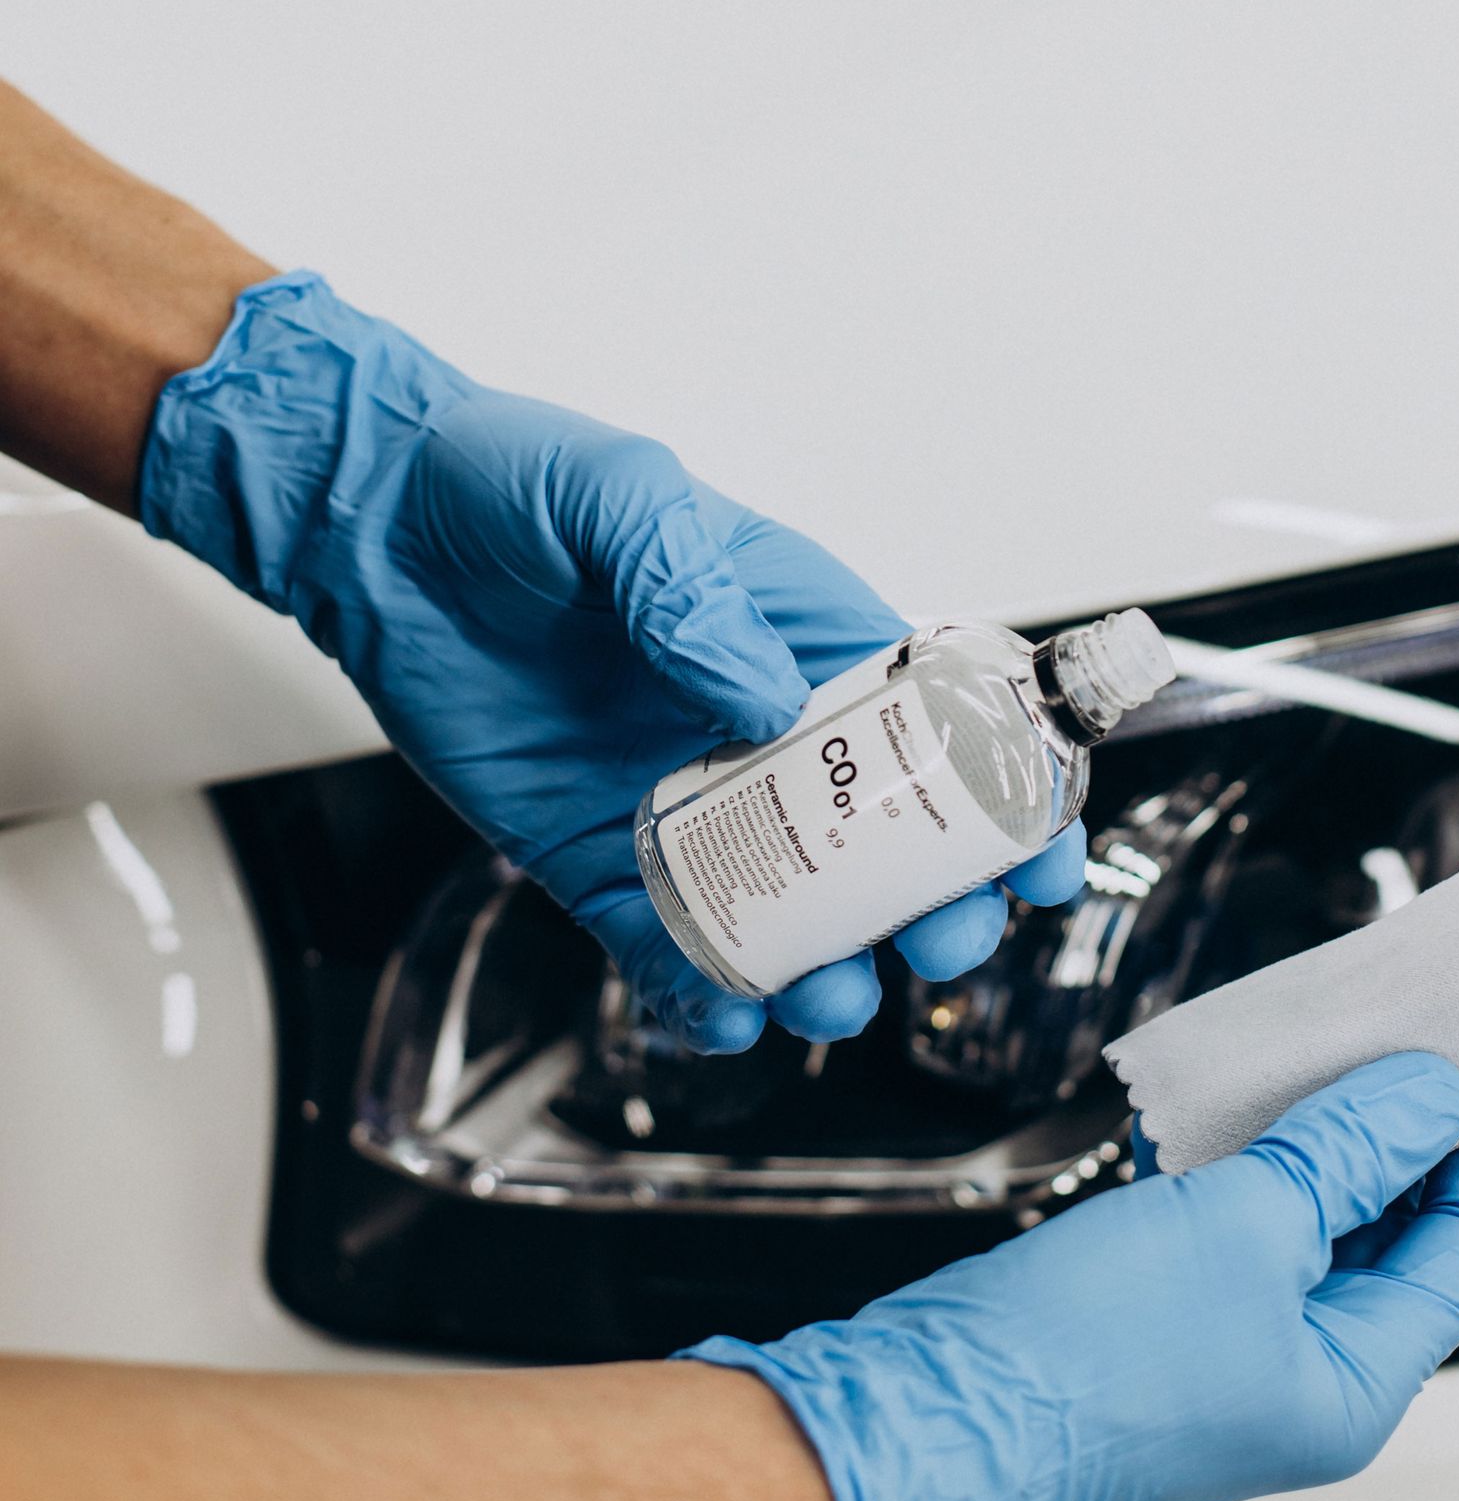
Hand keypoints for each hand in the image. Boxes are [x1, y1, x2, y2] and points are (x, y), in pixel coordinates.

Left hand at [140, 272, 1085, 1049]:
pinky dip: (704, 992)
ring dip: (826, 968)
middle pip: (885, 846)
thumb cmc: (511, 483)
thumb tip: (759, 702)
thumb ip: (691, 587)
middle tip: (935, 945)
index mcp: (806, 639)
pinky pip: (665, 945)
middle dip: (931, 910)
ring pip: (788, 914)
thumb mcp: (621, 495)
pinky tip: (728, 1017)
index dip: (1008, 799)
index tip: (1043, 861)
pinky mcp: (595, 857)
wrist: (373, 528)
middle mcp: (762, 734)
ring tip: (825, 997)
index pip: (940, 727)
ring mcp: (683, 805)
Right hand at [686, 1054, 1458, 1500]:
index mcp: (1356, 1386)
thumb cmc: (1082, 1362)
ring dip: (1319, 1135)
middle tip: (1408, 1027)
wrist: (922, 1419)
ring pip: (1309, 1225)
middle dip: (1404, 1129)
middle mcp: (1304, 1379)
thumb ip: (1346, 1152)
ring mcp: (1228, 1351)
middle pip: (1396, 1236)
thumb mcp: (1243, 1228)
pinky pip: (1235, 1226)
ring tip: (1328, 1041)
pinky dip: (1246, 1159)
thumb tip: (1433, 1094)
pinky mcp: (1159, 1320)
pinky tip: (1233, 1097)